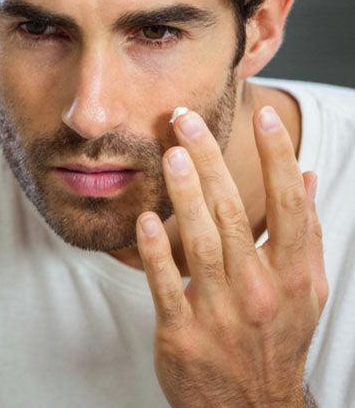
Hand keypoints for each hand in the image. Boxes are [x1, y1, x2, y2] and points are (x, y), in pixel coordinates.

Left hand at [136, 106, 326, 407]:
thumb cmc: (275, 339)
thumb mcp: (305, 291)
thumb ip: (306, 233)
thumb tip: (308, 175)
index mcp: (294, 276)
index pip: (290, 206)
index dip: (277, 158)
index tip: (262, 116)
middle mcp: (261, 291)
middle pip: (236, 213)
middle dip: (211, 161)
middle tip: (185, 119)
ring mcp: (222, 313)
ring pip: (202, 243)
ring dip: (185, 195)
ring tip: (171, 153)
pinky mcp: (183, 333)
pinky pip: (166, 286)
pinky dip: (156, 252)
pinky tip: (146, 218)